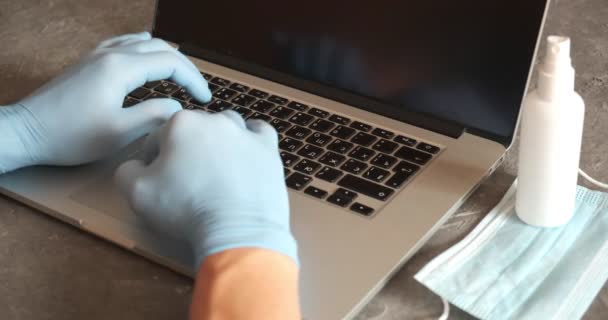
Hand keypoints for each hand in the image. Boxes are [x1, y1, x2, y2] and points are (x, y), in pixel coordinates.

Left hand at [1, 32, 210, 170]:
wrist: (27, 132)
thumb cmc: (71, 137)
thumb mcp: (119, 132)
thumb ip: (154, 115)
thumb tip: (178, 107)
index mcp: (121, 68)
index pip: (171, 63)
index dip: (194, 80)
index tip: (205, 100)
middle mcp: (111, 54)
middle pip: (160, 48)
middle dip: (185, 68)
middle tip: (198, 91)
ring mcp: (98, 55)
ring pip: (143, 42)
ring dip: (166, 57)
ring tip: (181, 77)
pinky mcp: (89, 61)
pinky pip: (125, 44)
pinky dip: (145, 50)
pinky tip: (147, 58)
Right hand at [114, 110, 297, 266]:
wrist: (237, 229)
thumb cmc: (186, 209)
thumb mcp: (136, 192)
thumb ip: (126, 170)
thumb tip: (135, 165)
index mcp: (181, 123)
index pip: (157, 138)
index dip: (152, 160)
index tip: (157, 179)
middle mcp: (214, 119)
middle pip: (192, 131)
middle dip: (186, 150)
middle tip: (186, 179)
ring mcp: (245, 132)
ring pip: (226, 128)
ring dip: (218, 142)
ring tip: (216, 168)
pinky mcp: (268, 148)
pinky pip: (259, 132)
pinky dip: (251, 139)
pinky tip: (246, 152)